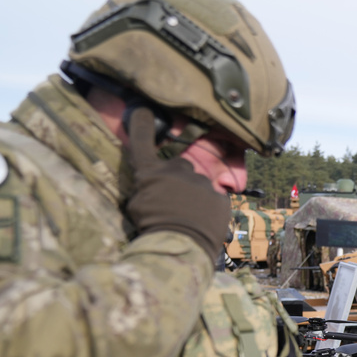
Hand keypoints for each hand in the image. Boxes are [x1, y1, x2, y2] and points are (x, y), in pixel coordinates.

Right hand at [125, 107, 231, 260]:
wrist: (182, 245)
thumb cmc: (152, 228)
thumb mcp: (137, 206)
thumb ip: (146, 189)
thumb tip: (152, 186)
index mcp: (151, 173)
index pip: (143, 143)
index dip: (142, 126)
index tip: (144, 111)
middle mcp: (177, 170)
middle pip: (179, 166)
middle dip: (178, 178)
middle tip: (174, 200)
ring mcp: (201, 182)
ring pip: (198, 184)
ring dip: (194, 195)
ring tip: (189, 217)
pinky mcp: (219, 196)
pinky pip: (213, 198)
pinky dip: (209, 208)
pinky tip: (202, 222)